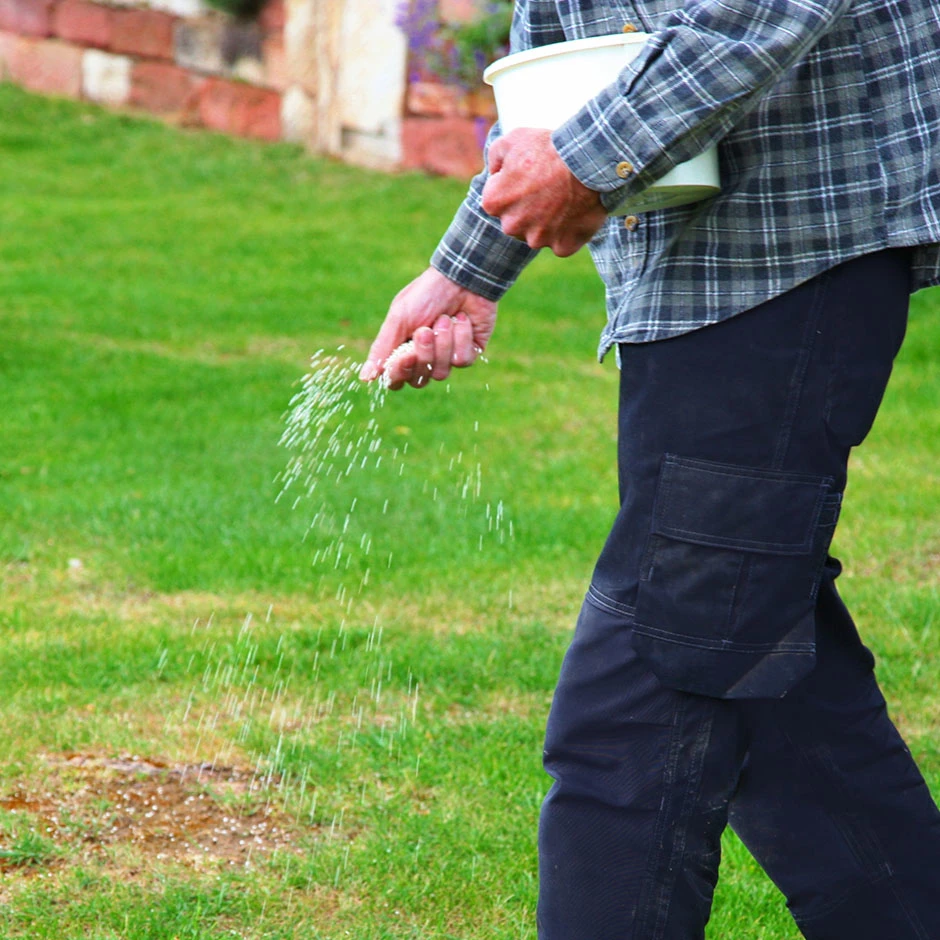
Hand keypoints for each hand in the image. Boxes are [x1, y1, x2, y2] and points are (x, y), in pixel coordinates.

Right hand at [359, 267, 497, 389]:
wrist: (462, 278)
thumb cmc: (425, 295)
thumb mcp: (399, 318)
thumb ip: (382, 348)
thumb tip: (365, 378)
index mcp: (403, 351)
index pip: (396, 380)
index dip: (400, 371)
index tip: (406, 353)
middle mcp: (424, 359)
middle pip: (419, 380)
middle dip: (423, 353)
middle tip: (426, 329)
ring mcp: (447, 359)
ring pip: (441, 373)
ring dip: (442, 342)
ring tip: (444, 318)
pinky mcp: (469, 354)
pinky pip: (462, 361)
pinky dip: (461, 337)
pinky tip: (462, 319)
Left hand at [481, 128, 607, 256]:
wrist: (587, 161)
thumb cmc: (548, 149)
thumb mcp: (512, 139)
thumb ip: (495, 157)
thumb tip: (494, 171)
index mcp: (494, 202)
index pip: (496, 199)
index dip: (512, 186)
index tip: (527, 176)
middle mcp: (511, 226)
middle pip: (516, 220)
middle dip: (527, 207)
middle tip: (546, 187)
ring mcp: (537, 239)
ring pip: (538, 233)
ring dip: (547, 221)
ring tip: (563, 199)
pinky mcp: (562, 246)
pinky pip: (562, 243)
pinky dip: (568, 232)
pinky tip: (575, 214)